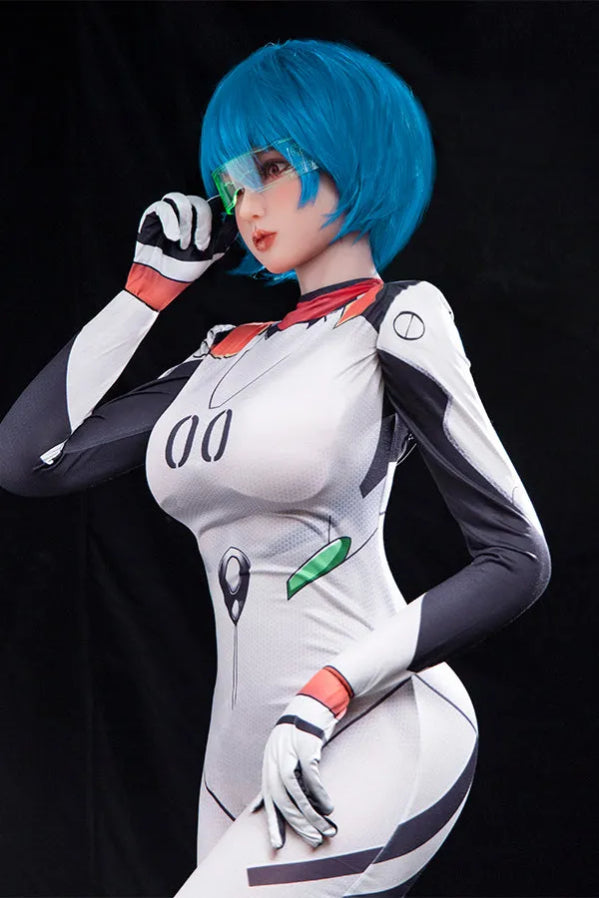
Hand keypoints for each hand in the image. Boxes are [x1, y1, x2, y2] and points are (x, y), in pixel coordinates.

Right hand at [125, 193, 237, 310]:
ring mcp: (171, 211)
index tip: (228, 211)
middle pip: (200, 202)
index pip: (214, 202)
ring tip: (183, 244)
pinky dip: (170, 221)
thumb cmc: (185, 268)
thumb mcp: (212, 253)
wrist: (162, 279)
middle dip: (204, 223)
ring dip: (186, 224)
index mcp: (202, 220)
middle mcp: (187, 213)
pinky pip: (164, 206)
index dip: (221, 204)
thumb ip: (224, 236)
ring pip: (182, 200)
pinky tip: (173, 237)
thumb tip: (236, 220)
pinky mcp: (154, 214)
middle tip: (201, 245)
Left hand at [251, 666, 352, 849]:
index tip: (277, 846)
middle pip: (281, 797)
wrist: (319, 696)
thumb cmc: (305, 726)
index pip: (268, 797)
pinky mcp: (307, 741)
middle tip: (312, 840)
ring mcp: (290, 748)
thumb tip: (267, 801)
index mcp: (270, 759)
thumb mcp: (286, 748)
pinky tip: (329, 806)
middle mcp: (275, 755)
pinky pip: (311, 774)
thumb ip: (281, 772)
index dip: (272, 822)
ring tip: (325, 828)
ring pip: (295, 789)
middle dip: (295, 822)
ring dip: (310, 812)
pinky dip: (319, 793)